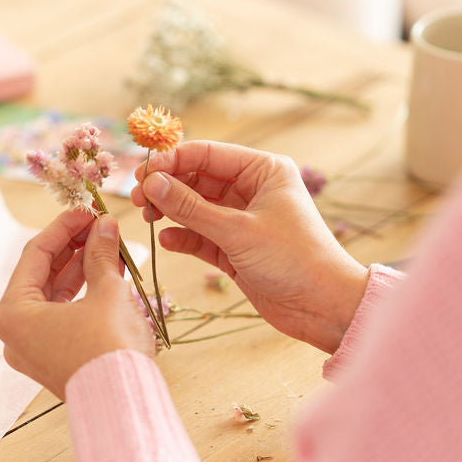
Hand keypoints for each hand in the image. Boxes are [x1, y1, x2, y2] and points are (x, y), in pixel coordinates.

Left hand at [0, 211, 154, 399]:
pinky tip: (108, 274)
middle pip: (43, 275)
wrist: (124, 404)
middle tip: (100, 225)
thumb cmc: (108, 348)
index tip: (87, 210)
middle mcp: (15, 333)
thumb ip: (101, 255)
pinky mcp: (55, 360)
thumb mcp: (107, 292)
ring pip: (55, 296)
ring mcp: (34, 349)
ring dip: (82, 269)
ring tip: (109, 245)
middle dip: (74, 248)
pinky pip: (65, 316)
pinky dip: (84, 295)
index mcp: (12, 313)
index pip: (35, 254)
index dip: (64, 227)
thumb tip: (104, 226)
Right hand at [131, 140, 367, 353]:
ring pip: (196, 208)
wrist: (323, 307)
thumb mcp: (238, 230)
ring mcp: (243, 220)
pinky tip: (167, 241)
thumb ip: (191, 207)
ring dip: (172, 212)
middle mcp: (252, 190)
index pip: (207, 154)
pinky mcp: (235, 248)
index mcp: (263, 170)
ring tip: (149, 218)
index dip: (172, 161)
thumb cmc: (294, 259)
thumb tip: (152, 183)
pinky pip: (201, 235)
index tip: (141, 174)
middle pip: (197, 179)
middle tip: (138, 199)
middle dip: (167, 187)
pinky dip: (184, 237)